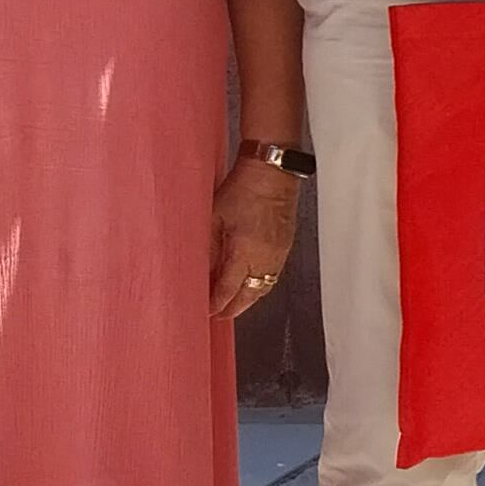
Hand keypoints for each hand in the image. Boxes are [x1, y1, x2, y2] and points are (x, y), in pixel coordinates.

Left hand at [209, 160, 302, 318]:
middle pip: (249, 296)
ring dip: (247, 298)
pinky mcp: (285, 246)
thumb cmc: (243, 188)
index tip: (205, 312)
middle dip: (232, 308)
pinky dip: (259, 284)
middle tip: (217, 314)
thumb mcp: (214, 218)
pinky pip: (272, 276)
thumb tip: (199, 270)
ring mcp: (278, 254)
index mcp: (245, 252)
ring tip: (232, 303)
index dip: (215, 304)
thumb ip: (207, 248)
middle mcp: (265, 258)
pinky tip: (249, 282)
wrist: (272, 171)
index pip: (228, 290)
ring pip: (262, 288)